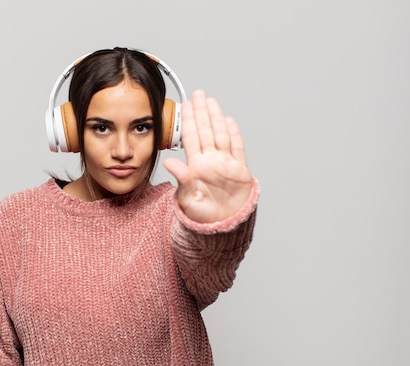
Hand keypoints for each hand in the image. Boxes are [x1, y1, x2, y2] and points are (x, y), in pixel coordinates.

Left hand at [163, 90, 251, 222]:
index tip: (185, 104)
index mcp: (196, 166)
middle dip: (202, 112)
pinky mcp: (240, 171)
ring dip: (216, 118)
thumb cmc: (201, 216)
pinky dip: (235, 135)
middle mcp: (210, 161)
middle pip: (206, 131)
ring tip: (211, 102)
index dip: (189, 120)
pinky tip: (230, 121)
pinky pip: (238, 149)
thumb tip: (169, 163)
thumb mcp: (187, 198)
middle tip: (198, 93)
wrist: (222, 228)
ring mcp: (225, 164)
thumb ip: (181, 178)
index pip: (191, 137)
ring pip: (221, 135)